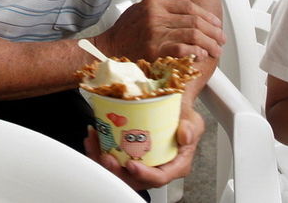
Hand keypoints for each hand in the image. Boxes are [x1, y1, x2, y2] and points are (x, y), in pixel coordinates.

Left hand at [84, 101, 204, 190]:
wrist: (175, 107)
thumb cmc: (184, 117)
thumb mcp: (193, 120)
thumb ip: (190, 127)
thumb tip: (184, 135)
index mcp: (174, 166)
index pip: (158, 178)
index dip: (143, 175)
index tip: (131, 164)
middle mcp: (156, 169)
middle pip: (133, 179)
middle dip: (116, 171)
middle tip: (106, 156)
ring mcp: (141, 164)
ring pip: (118, 171)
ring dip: (102, 159)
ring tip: (94, 143)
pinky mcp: (128, 156)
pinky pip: (112, 158)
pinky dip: (99, 149)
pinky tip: (94, 136)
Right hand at [97, 0, 224, 60]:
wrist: (106, 50)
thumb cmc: (123, 33)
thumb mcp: (141, 10)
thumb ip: (164, 5)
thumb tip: (186, 0)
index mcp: (154, 4)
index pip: (188, 6)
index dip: (206, 16)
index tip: (216, 24)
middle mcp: (155, 16)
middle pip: (193, 20)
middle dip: (212, 31)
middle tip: (220, 39)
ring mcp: (155, 33)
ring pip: (192, 34)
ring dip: (208, 43)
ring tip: (215, 50)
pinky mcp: (154, 50)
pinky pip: (182, 48)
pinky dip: (194, 51)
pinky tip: (201, 55)